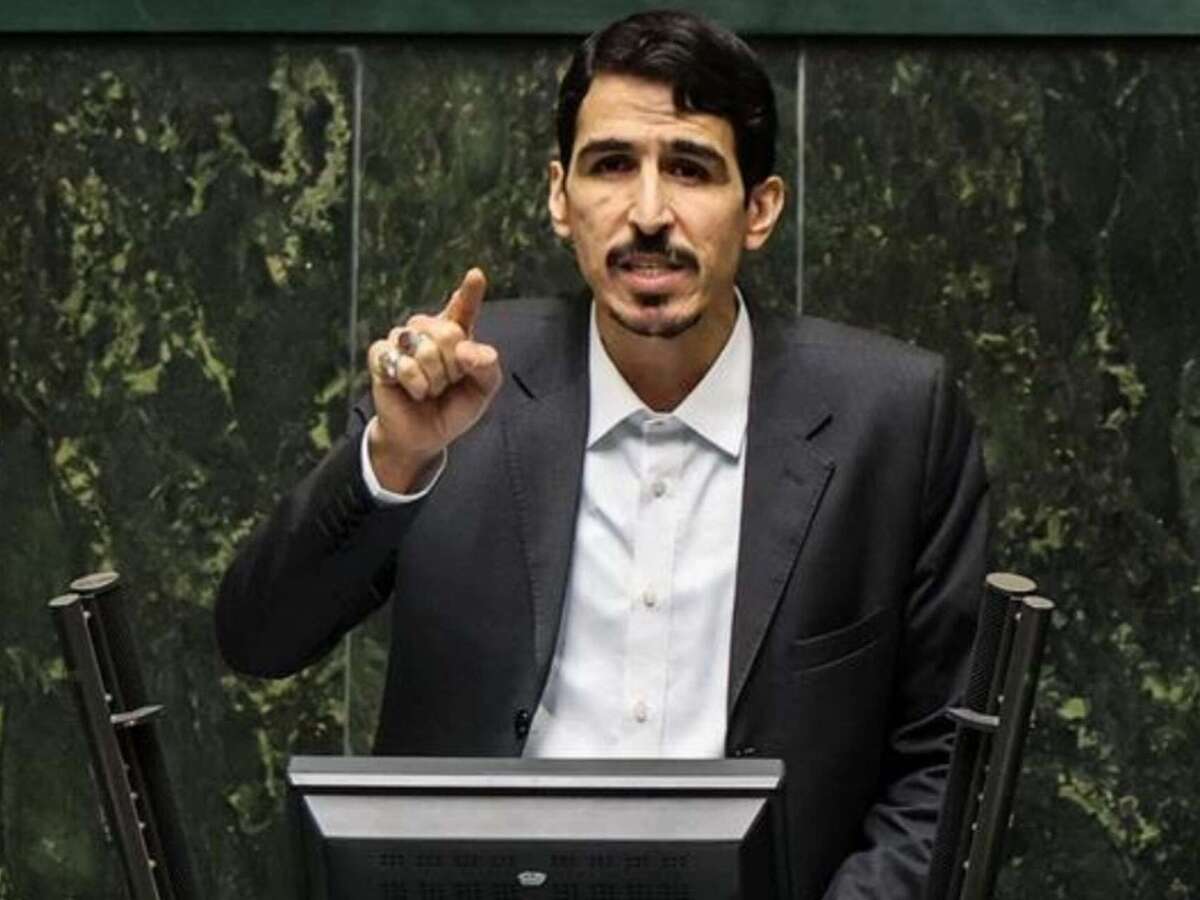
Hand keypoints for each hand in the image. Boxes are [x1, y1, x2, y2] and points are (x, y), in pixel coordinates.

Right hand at [366, 268, 500, 491]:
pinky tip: (413, 391)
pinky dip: (414, 384)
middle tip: (448, 384)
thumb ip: (487, 367)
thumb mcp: (482, 391)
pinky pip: (402, 362)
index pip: (464, 308)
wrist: (425, 436)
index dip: (469, 292)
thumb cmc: (453, 407)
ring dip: (434, 379)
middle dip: (453, 368)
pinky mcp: (381, 355)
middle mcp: (427, 330)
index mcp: (457, 333)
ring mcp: (402, 340)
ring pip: (424, 348)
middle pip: (447, 333)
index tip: (476, 275)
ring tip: (430, 389)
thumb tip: (468, 350)